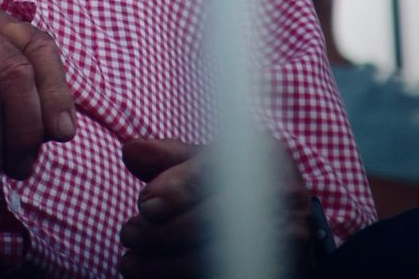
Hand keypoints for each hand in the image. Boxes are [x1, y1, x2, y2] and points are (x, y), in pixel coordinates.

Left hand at [119, 137, 313, 277]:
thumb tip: (130, 152)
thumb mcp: (211, 160)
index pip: (217, 171)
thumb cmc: (237, 183)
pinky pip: (225, 275)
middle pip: (214, 219)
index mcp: (262, 156)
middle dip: (162, 232)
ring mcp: (288, 239)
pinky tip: (155, 277)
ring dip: (165, 265)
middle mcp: (282, 195)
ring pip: (216, 256)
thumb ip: (169, 157)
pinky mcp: (282, 271)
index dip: (177, 189)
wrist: (290, 220)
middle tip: (128, 234)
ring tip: (131, 262)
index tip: (144, 204)